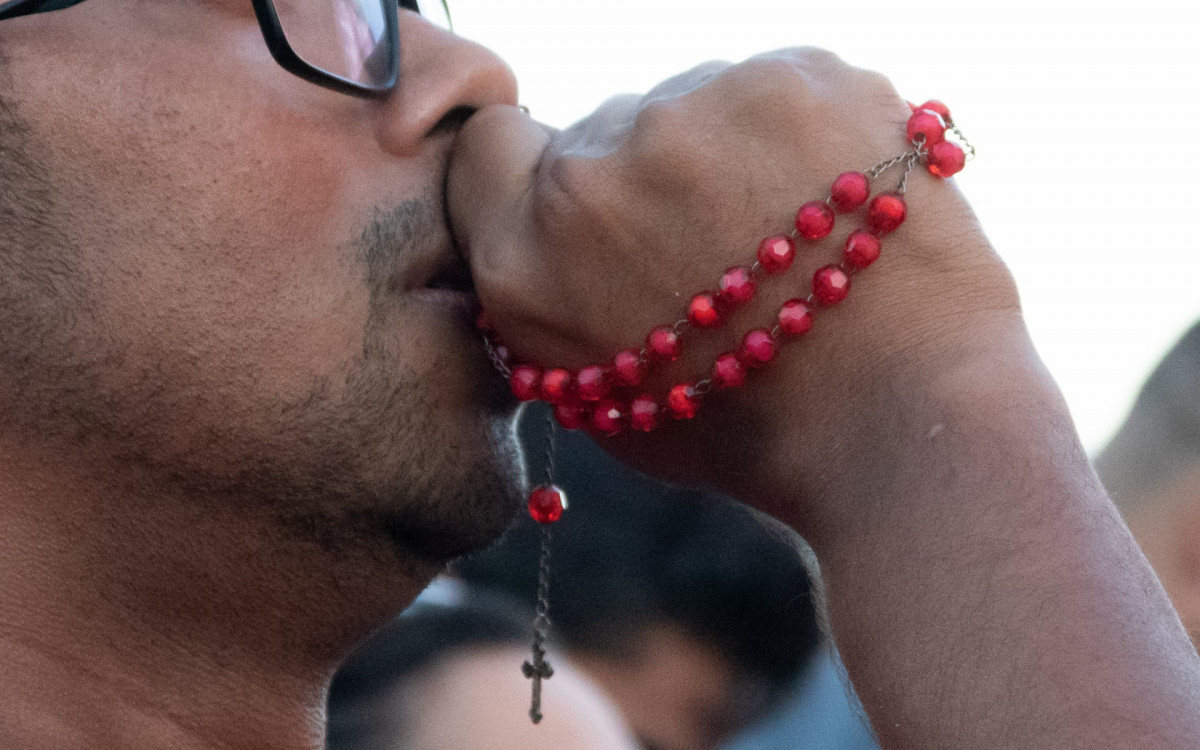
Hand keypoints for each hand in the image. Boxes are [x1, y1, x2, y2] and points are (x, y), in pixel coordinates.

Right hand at [447, 48, 1018, 522]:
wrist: (901, 418)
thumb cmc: (756, 432)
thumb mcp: (609, 398)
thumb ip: (561, 302)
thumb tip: (572, 247)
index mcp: (529, 255)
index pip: (492, 147)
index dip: (540, 172)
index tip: (597, 204)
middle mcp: (595, 166)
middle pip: (606, 128)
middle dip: (651, 178)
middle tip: (721, 247)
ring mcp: (696, 107)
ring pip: (697, 103)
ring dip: (732, 152)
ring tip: (796, 239)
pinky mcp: (793, 73)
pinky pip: (777, 87)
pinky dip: (805, 133)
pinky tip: (838, 206)